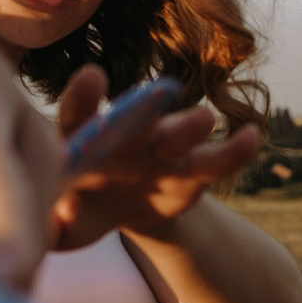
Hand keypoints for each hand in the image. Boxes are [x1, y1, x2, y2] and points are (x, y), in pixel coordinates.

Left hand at [51, 65, 261, 249]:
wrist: (122, 209)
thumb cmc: (81, 208)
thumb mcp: (62, 224)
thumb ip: (52, 224)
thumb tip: (53, 222)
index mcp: (84, 138)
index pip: (78, 115)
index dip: (84, 98)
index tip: (93, 78)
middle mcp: (125, 135)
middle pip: (135, 118)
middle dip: (144, 107)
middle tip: (156, 92)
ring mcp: (162, 149)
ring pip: (179, 135)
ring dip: (190, 126)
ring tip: (204, 120)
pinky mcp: (192, 172)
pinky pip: (216, 160)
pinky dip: (233, 151)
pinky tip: (250, 138)